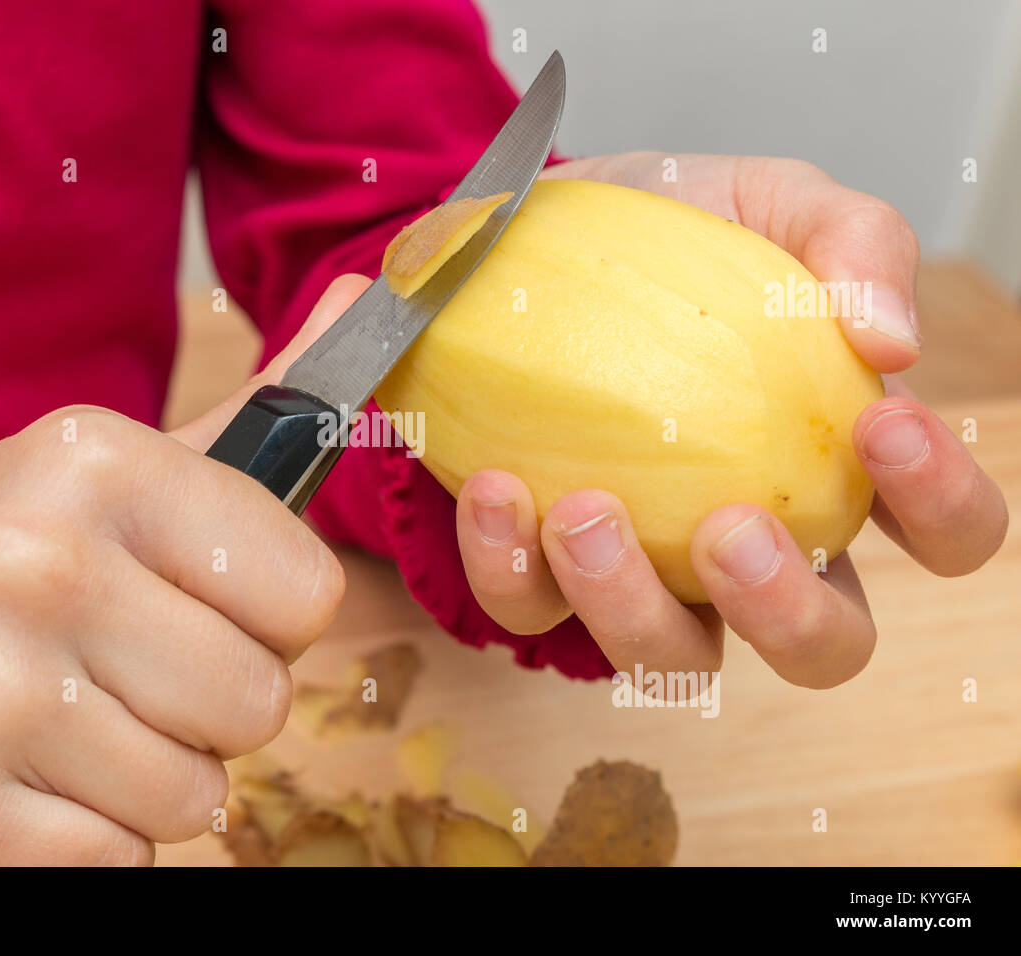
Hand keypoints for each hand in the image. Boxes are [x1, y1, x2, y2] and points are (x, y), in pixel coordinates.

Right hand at [0, 281, 368, 864]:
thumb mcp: (112, 466)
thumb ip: (262, 411)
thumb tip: (375, 289)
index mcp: (96, 465)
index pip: (307, 593)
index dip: (271, 616)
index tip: (209, 603)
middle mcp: (34, 567)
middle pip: (259, 703)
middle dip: (214, 702)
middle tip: (130, 669)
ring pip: (198, 797)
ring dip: (154, 775)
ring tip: (74, 722)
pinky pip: (121, 860)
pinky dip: (91, 836)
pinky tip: (29, 775)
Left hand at [456, 153, 1007, 688]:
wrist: (523, 238)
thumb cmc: (666, 236)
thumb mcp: (769, 202)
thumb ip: (854, 242)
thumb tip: (894, 340)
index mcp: (832, 466)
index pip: (942, 531)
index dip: (942, 506)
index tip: (881, 421)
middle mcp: (747, 544)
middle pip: (823, 647)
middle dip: (790, 613)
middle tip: (731, 528)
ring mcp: (644, 569)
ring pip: (672, 660)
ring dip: (631, 607)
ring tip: (583, 508)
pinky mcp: (539, 569)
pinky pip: (531, 610)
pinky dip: (509, 567)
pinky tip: (493, 489)